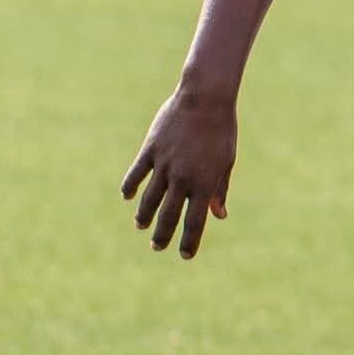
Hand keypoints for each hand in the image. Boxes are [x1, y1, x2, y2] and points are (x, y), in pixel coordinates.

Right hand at [121, 87, 236, 259]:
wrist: (205, 99)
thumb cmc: (221, 131)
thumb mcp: (226, 162)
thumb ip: (219, 189)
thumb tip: (219, 215)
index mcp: (204, 184)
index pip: (195, 223)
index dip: (189, 242)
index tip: (184, 255)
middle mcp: (182, 179)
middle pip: (169, 216)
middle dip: (162, 235)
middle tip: (157, 247)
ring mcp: (164, 165)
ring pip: (149, 199)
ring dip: (144, 215)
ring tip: (141, 225)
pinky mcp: (150, 150)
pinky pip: (136, 174)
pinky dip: (130, 187)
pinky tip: (127, 196)